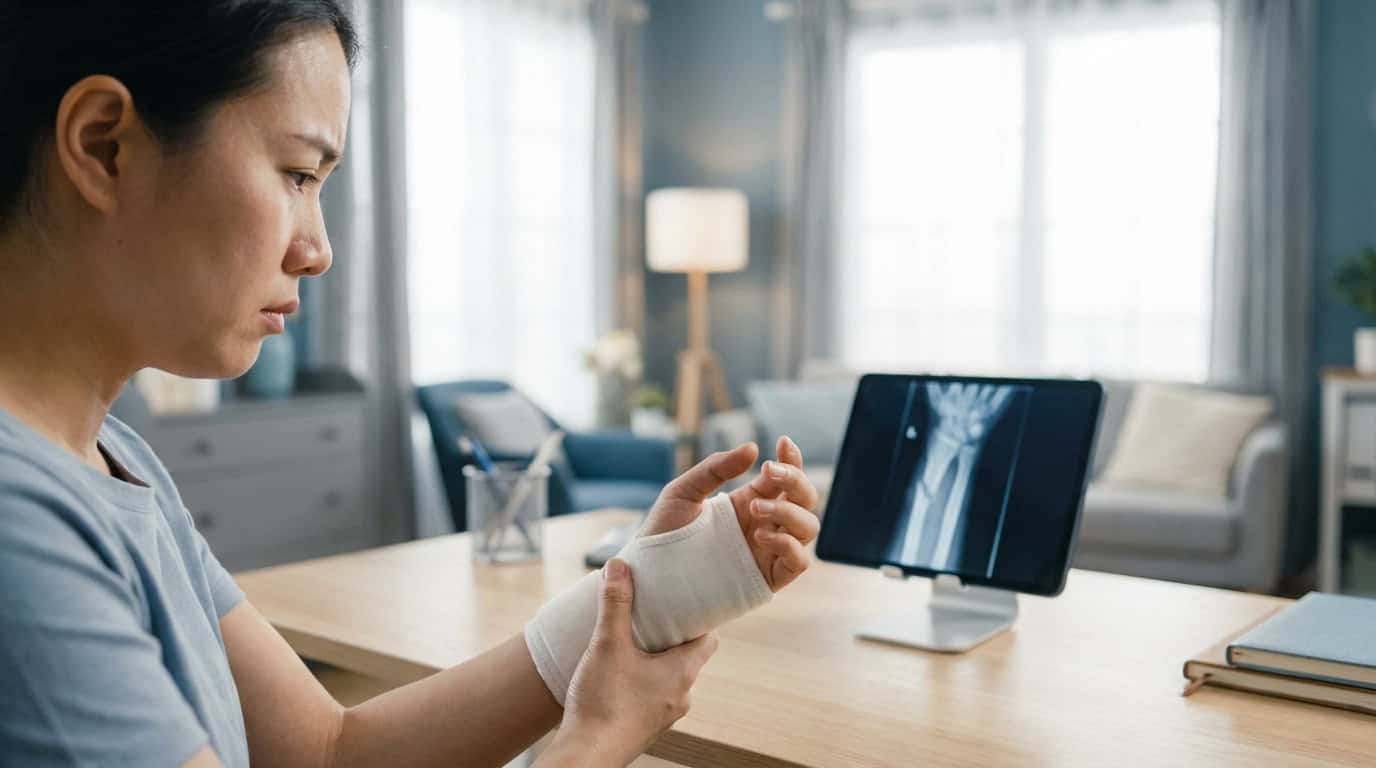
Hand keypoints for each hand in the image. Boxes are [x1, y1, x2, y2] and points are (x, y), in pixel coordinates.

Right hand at [551, 558, 717, 764]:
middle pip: (687, 656)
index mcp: (683, 672)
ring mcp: (664, 715)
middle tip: (652, 616)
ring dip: (654, 661)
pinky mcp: (644, 727)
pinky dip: (641, 682)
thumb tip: (619, 565)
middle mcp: (681, 696)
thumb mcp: (608, 644)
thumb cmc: (602, 703)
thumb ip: (615, 604)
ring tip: (631, 644)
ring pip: (668, 678)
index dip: (700, 617)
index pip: (709, 637)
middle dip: (671, 636)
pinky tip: (618, 676)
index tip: (686, 601)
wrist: (586, 756)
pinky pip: (651, 697)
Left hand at [641, 438, 820, 591]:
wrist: (652, 574)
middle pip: (805, 498)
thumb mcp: (684, 492)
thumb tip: (752, 448)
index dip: (792, 459)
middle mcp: (766, 524)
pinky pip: (799, 561)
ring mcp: (770, 551)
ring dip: (789, 511)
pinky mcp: (768, 577)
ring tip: (755, 507)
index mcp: (751, 501)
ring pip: (808, 527)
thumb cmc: (664, 532)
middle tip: (768, 471)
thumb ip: (715, 468)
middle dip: (795, 479)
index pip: (785, 477)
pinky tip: (760, 535)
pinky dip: (788, 544)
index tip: (783, 442)